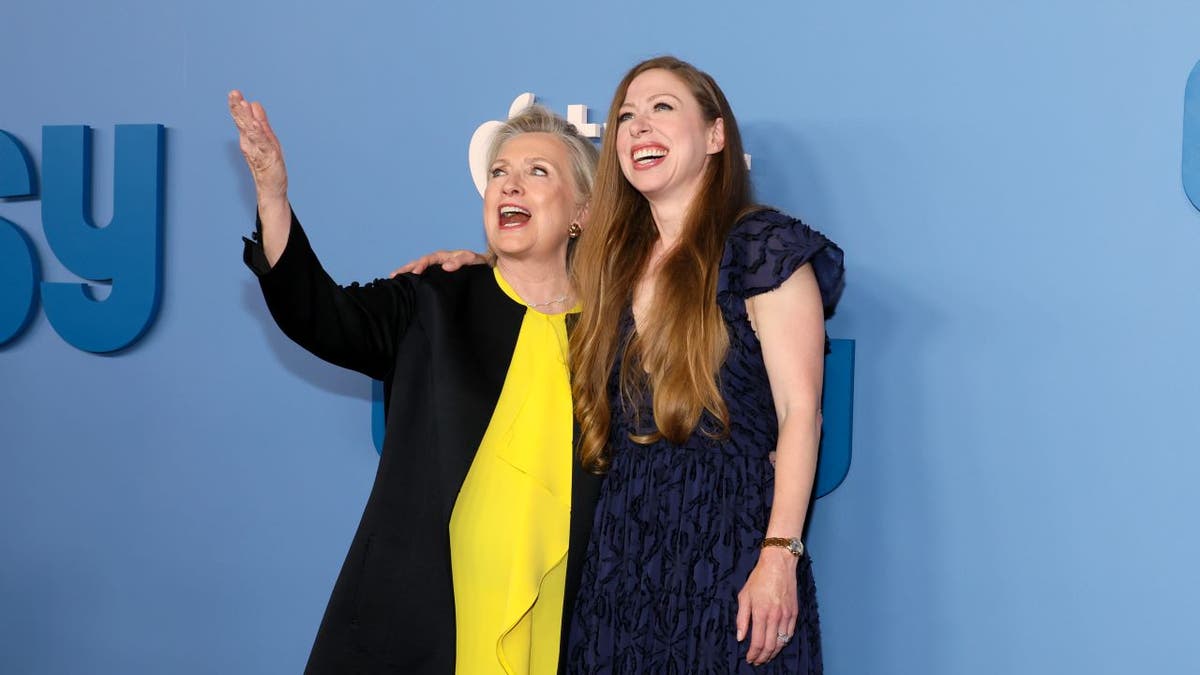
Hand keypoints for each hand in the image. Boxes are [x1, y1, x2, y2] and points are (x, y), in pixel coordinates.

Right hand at [228, 90, 287, 201]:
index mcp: (249, 137)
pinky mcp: (266, 156)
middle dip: (238, 108)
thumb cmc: (269, 164)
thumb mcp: (267, 138)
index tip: (234, 93)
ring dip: (246, 117)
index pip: (241, 119)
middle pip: (242, 123)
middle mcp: (250, 142)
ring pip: (250, 130)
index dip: (238, 106)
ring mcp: (257, 149)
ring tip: (242, 103)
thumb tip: (254, 104)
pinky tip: (255, 124)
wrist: (271, 188)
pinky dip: (258, 133)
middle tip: (233, 93)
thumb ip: (261, 121)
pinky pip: (261, 143)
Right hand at [390, 249, 487, 276]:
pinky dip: (415, 279)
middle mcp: (437, 261)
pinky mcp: (439, 276)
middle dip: (406, 268)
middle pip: (418, 263)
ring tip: (394, 279)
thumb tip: (446, 266)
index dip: (420, 265)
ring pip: (419, 269)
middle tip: (394, 275)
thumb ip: (460, 261)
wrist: (484, 266)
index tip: (415, 273)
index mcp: (443, 256)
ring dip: (407, 273)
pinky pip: (425, 276)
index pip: (427, 259)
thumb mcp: (472, 259)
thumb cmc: (478, 262)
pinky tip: (408, 285)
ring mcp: (437, 268)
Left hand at [736, 548, 798, 665]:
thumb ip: (742, 618)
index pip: (758, 642)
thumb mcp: (744, 596)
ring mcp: (786, 615)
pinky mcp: (794, 612)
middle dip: (763, 657)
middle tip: (757, 661)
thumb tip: (741, 637)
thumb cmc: (759, 578)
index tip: (749, 659)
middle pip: (771, 646)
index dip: (753, 654)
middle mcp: (775, 616)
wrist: (778, 564)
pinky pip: (790, 633)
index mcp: (760, 612)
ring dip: (774, 653)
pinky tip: (778, 645)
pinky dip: (784, 642)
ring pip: (782, 642)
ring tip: (766, 657)